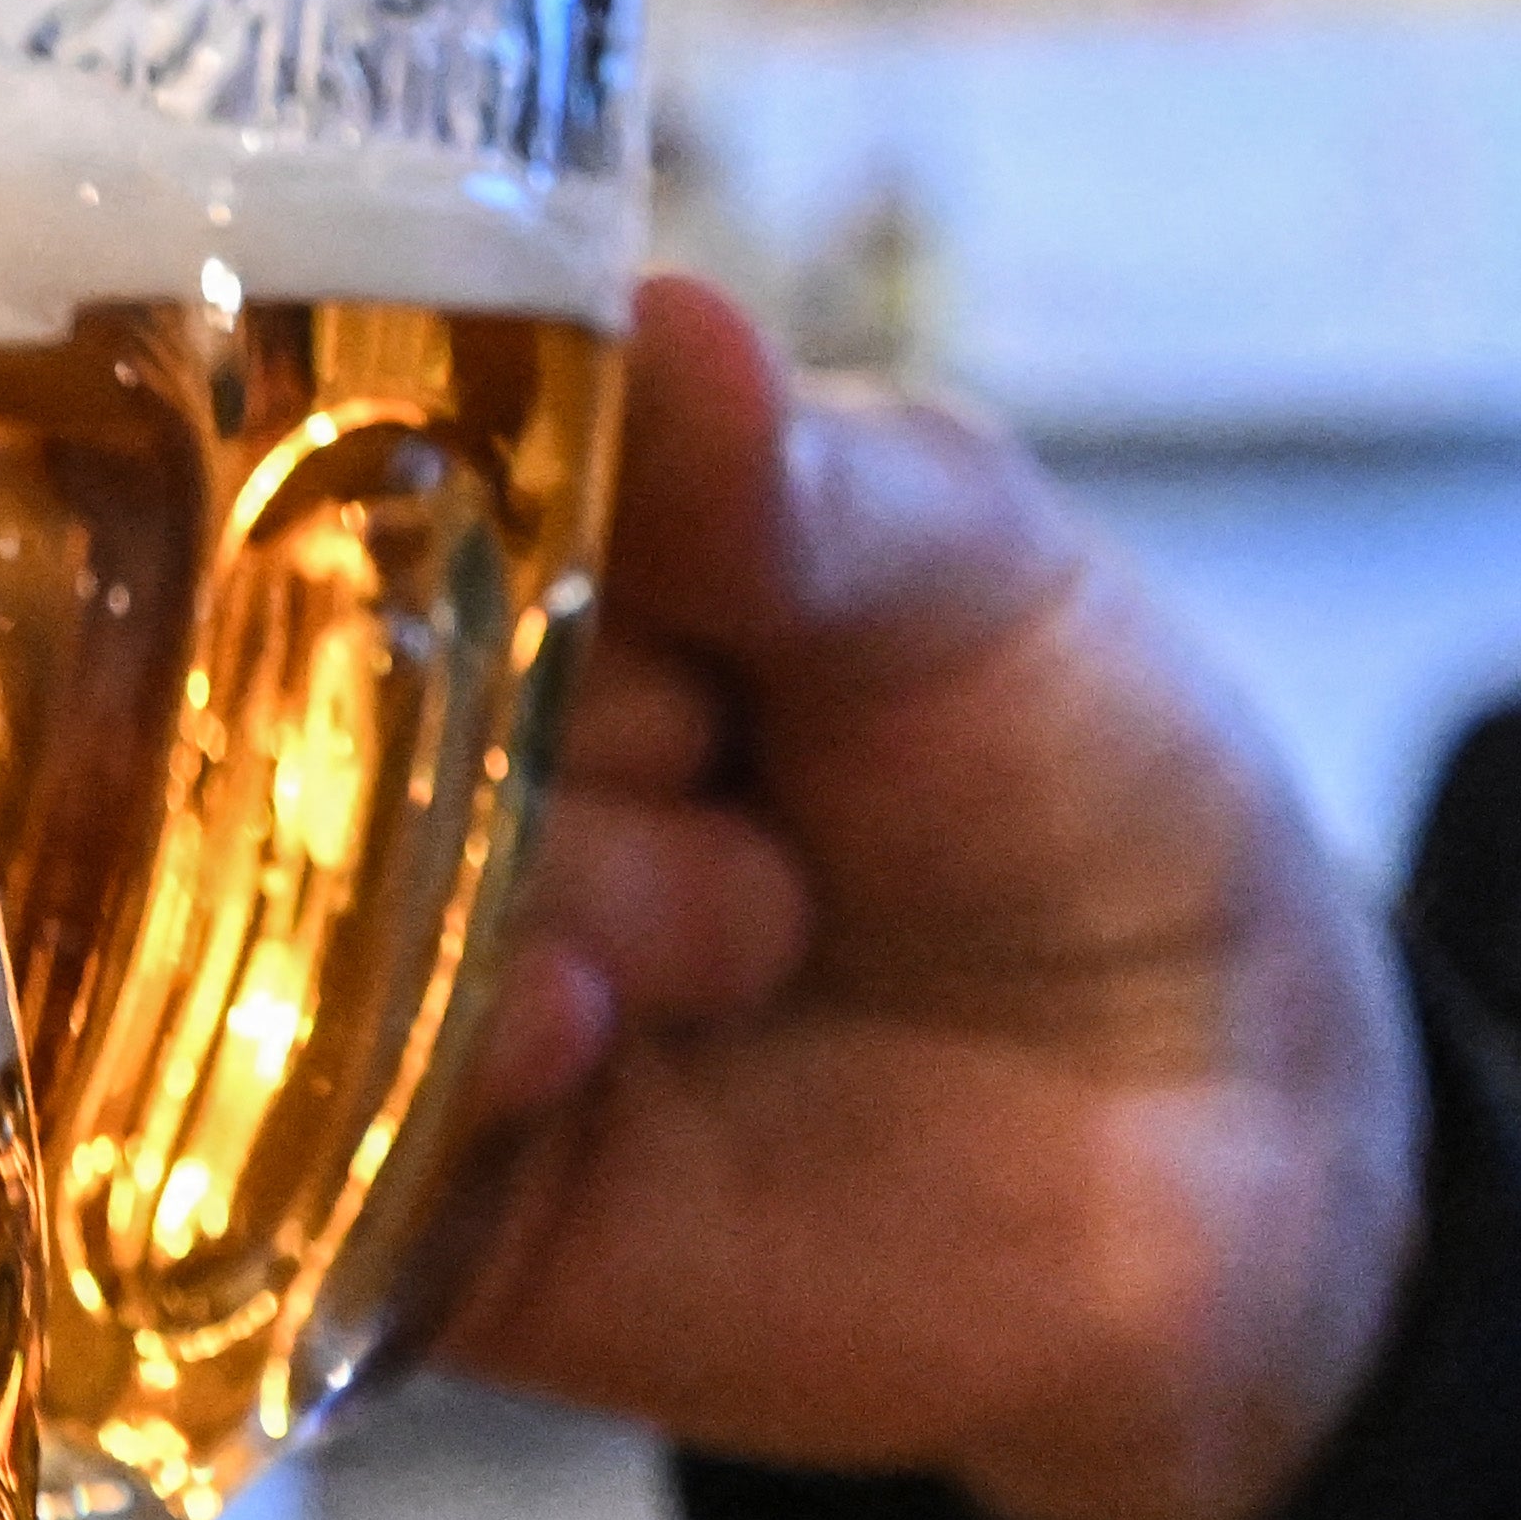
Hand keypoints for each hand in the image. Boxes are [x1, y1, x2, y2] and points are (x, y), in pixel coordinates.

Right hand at [437, 278, 1421, 1519]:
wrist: (1232, 1136)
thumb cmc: (1090, 791)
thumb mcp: (969, 571)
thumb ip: (787, 482)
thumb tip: (658, 318)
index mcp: (515, 564)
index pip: (333, 479)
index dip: (376, 475)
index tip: (439, 486)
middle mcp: (424, 766)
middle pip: (288, 701)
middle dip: (458, 706)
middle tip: (698, 737)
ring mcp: (416, 982)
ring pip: (318, 905)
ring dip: (514, 892)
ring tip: (750, 923)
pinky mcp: (437, 1201)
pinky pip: (343, 1134)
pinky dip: (452, 1065)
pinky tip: (576, 1030)